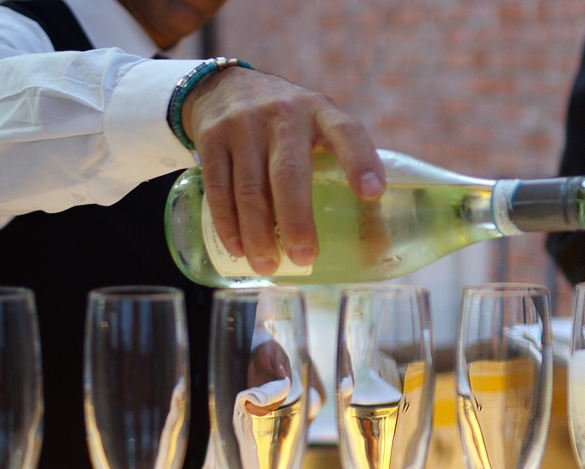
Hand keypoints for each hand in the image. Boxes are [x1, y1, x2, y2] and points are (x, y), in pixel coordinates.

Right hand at [180, 67, 385, 274]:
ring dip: (257, 233)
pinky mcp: (211, 137)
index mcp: (320, 112)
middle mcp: (283, 114)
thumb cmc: (286, 123)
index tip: (373, 193)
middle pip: (289, 173)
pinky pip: (218, 187)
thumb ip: (336, 163)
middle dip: (296, 220)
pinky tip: (237, 248)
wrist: (222, 86)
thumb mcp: (315, 124)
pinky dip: (227, 222)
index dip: (361, 161)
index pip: (346, 132)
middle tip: (304, 257)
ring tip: (267, 266)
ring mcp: (243, 124)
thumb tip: (369, 237)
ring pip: (249, 187)